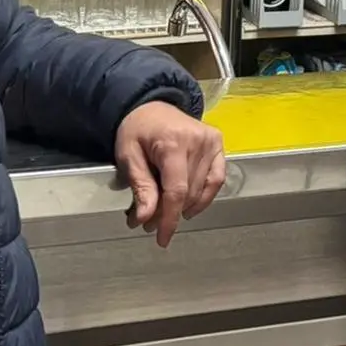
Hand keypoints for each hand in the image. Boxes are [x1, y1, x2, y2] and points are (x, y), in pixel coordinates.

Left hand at [115, 101, 225, 247]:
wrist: (149, 106)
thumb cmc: (136, 130)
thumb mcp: (128, 157)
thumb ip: (140, 187)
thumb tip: (145, 218)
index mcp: (172, 142)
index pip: (176, 191)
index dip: (169, 219)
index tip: (162, 239)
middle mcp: (197, 141)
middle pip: (188, 193)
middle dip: (169, 214)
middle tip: (149, 223)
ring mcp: (211, 141)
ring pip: (202, 189)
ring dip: (184, 208)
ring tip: (165, 213)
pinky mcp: (218, 143)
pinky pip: (217, 178)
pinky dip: (205, 196)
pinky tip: (190, 207)